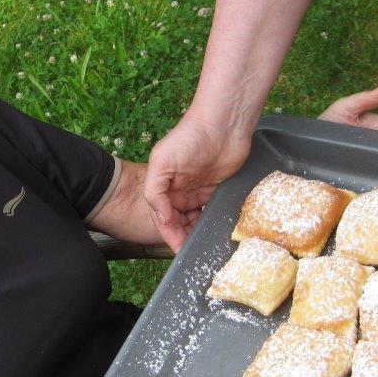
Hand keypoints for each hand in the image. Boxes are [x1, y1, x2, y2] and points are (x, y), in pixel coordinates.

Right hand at [145, 113, 251, 251]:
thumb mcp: (162, 162)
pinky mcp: (217, 191)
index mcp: (163, 188)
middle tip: (195, 252)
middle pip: (179, 224)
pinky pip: (211, 212)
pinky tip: (217, 232)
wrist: (223, 125)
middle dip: (184, 238)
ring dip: (198, 233)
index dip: (170, 235)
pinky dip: (212, 222)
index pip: (163, 219)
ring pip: (195, 221)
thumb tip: (163, 218)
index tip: (179, 250)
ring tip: (206, 245)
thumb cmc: (189, 138)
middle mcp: (179, 192)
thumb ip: (154, 192)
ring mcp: (198, 192)